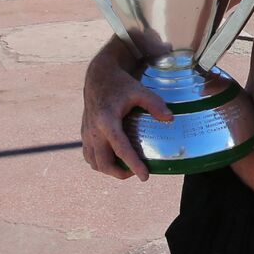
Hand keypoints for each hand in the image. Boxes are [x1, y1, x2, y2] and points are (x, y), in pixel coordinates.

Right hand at [80, 38, 172, 180]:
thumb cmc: (120, 84)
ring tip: (126, 168)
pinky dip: (100, 163)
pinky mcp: (84, 135)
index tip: (145, 177)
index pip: (121, 149)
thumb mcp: (139, 90)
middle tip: (137, 173)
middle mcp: (94, 130)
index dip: (133, 165)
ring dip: (109, 170)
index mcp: (107, 120)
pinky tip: (113, 159)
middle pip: (104, 163)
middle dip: (120, 173)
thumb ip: (154, 104)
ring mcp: (86, 134)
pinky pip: (89, 156)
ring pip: (94, 163)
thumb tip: (170, 119)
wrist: (98, 77)